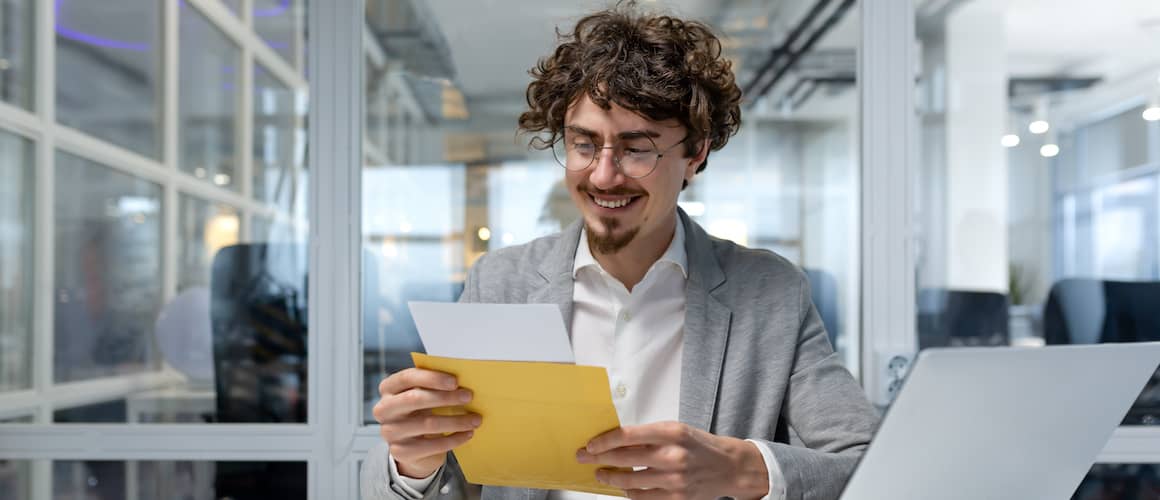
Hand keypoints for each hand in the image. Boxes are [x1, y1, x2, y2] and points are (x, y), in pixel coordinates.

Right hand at [373, 368, 481, 478]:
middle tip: (468, 396)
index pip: (407, 378)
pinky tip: (467, 434)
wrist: (414, 446)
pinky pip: (432, 445)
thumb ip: (433, 386)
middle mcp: (384, 409)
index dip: (432, 378)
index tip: (455, 381)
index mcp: (388, 388)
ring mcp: (390, 432)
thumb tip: (463, 381)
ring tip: (475, 419)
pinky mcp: (400, 452)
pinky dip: (454, 439)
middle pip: (415, 399)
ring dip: (456, 420)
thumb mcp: (423, 395)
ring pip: (427, 424)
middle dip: (445, 397)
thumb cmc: (422, 411)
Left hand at [576, 422, 768, 499]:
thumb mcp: (676, 430)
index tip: (592, 444)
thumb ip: (648, 436)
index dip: (604, 441)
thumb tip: (615, 441)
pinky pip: (642, 498)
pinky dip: (628, 492)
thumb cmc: (699, 446)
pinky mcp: (675, 499)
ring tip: (601, 474)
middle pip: (624, 459)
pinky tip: (623, 486)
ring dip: (610, 478)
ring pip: (629, 482)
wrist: (728, 467)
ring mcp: (674, 480)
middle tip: (585, 457)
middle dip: (599, 458)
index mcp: (672, 432)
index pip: (627, 436)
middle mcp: (672, 456)